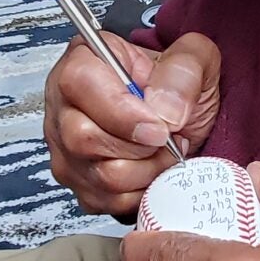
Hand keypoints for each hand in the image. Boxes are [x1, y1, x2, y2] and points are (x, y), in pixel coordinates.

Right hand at [44, 31, 221, 216]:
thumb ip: (183, 73)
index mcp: (84, 60)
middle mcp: (64, 104)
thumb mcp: (195, 59)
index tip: (159, 127)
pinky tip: (150, 168)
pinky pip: (107, 201)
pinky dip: (139, 192)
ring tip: (163, 151)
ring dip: (146, 171)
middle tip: (168, 138)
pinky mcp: (78, 182)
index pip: (80, 84)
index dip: (121, 112)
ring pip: (99, 176)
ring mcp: (65, 147)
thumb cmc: (176, 84)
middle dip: (140, 148)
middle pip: (83, 138)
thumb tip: (164, 111)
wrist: (178, 116)